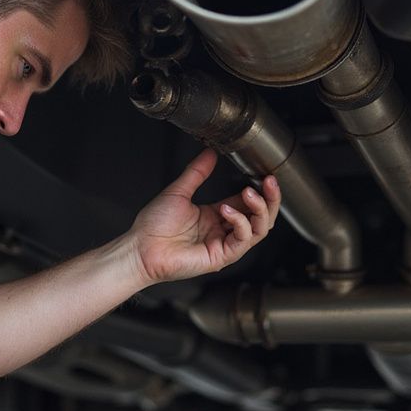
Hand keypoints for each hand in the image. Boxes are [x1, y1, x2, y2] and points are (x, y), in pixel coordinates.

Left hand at [129, 148, 280, 284]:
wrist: (140, 248)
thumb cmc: (153, 227)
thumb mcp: (179, 191)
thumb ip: (196, 172)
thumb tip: (210, 154)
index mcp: (215, 216)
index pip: (248, 202)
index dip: (260, 189)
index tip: (264, 174)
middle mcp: (223, 231)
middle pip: (261, 217)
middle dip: (270, 198)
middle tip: (269, 181)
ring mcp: (224, 245)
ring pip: (259, 229)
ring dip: (260, 209)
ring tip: (250, 193)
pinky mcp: (222, 257)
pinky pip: (243, 240)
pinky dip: (240, 222)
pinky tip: (227, 210)